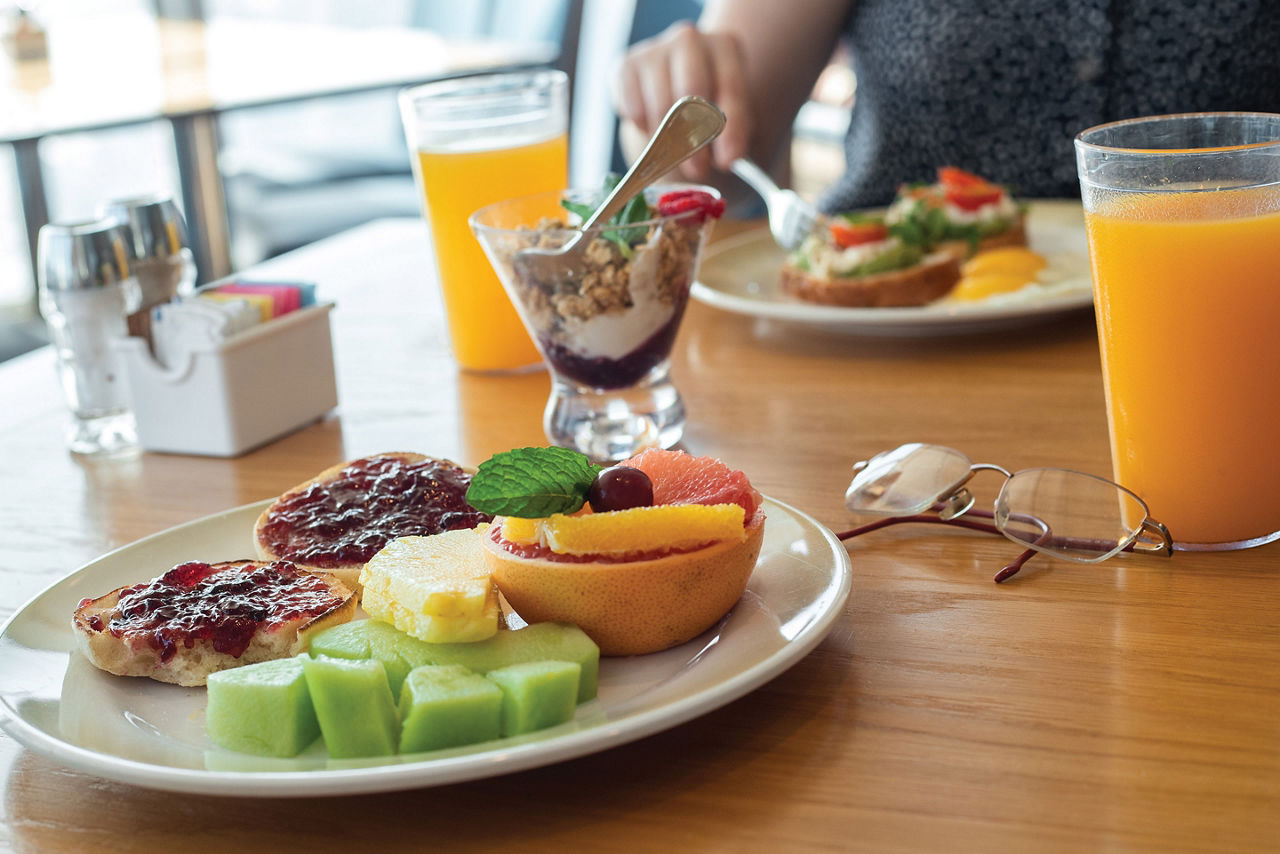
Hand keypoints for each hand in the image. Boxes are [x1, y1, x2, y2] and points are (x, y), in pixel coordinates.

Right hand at [613, 21, 750, 180]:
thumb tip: (728, 158)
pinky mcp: (625, 66)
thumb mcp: (729, 120)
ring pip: (660, 104)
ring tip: (673, 154)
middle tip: (697, 169)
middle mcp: (690, 39)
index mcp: (724, 47)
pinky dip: (641, 126)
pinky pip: (632, 107)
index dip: (730, 128)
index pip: (730, 88)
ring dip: (667, 140)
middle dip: (695, 137)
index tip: (728, 161)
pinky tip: (650, 128)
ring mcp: (655, 50)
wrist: (675, 92)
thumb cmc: (707, 108)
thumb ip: (731, 136)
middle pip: (690, 90)